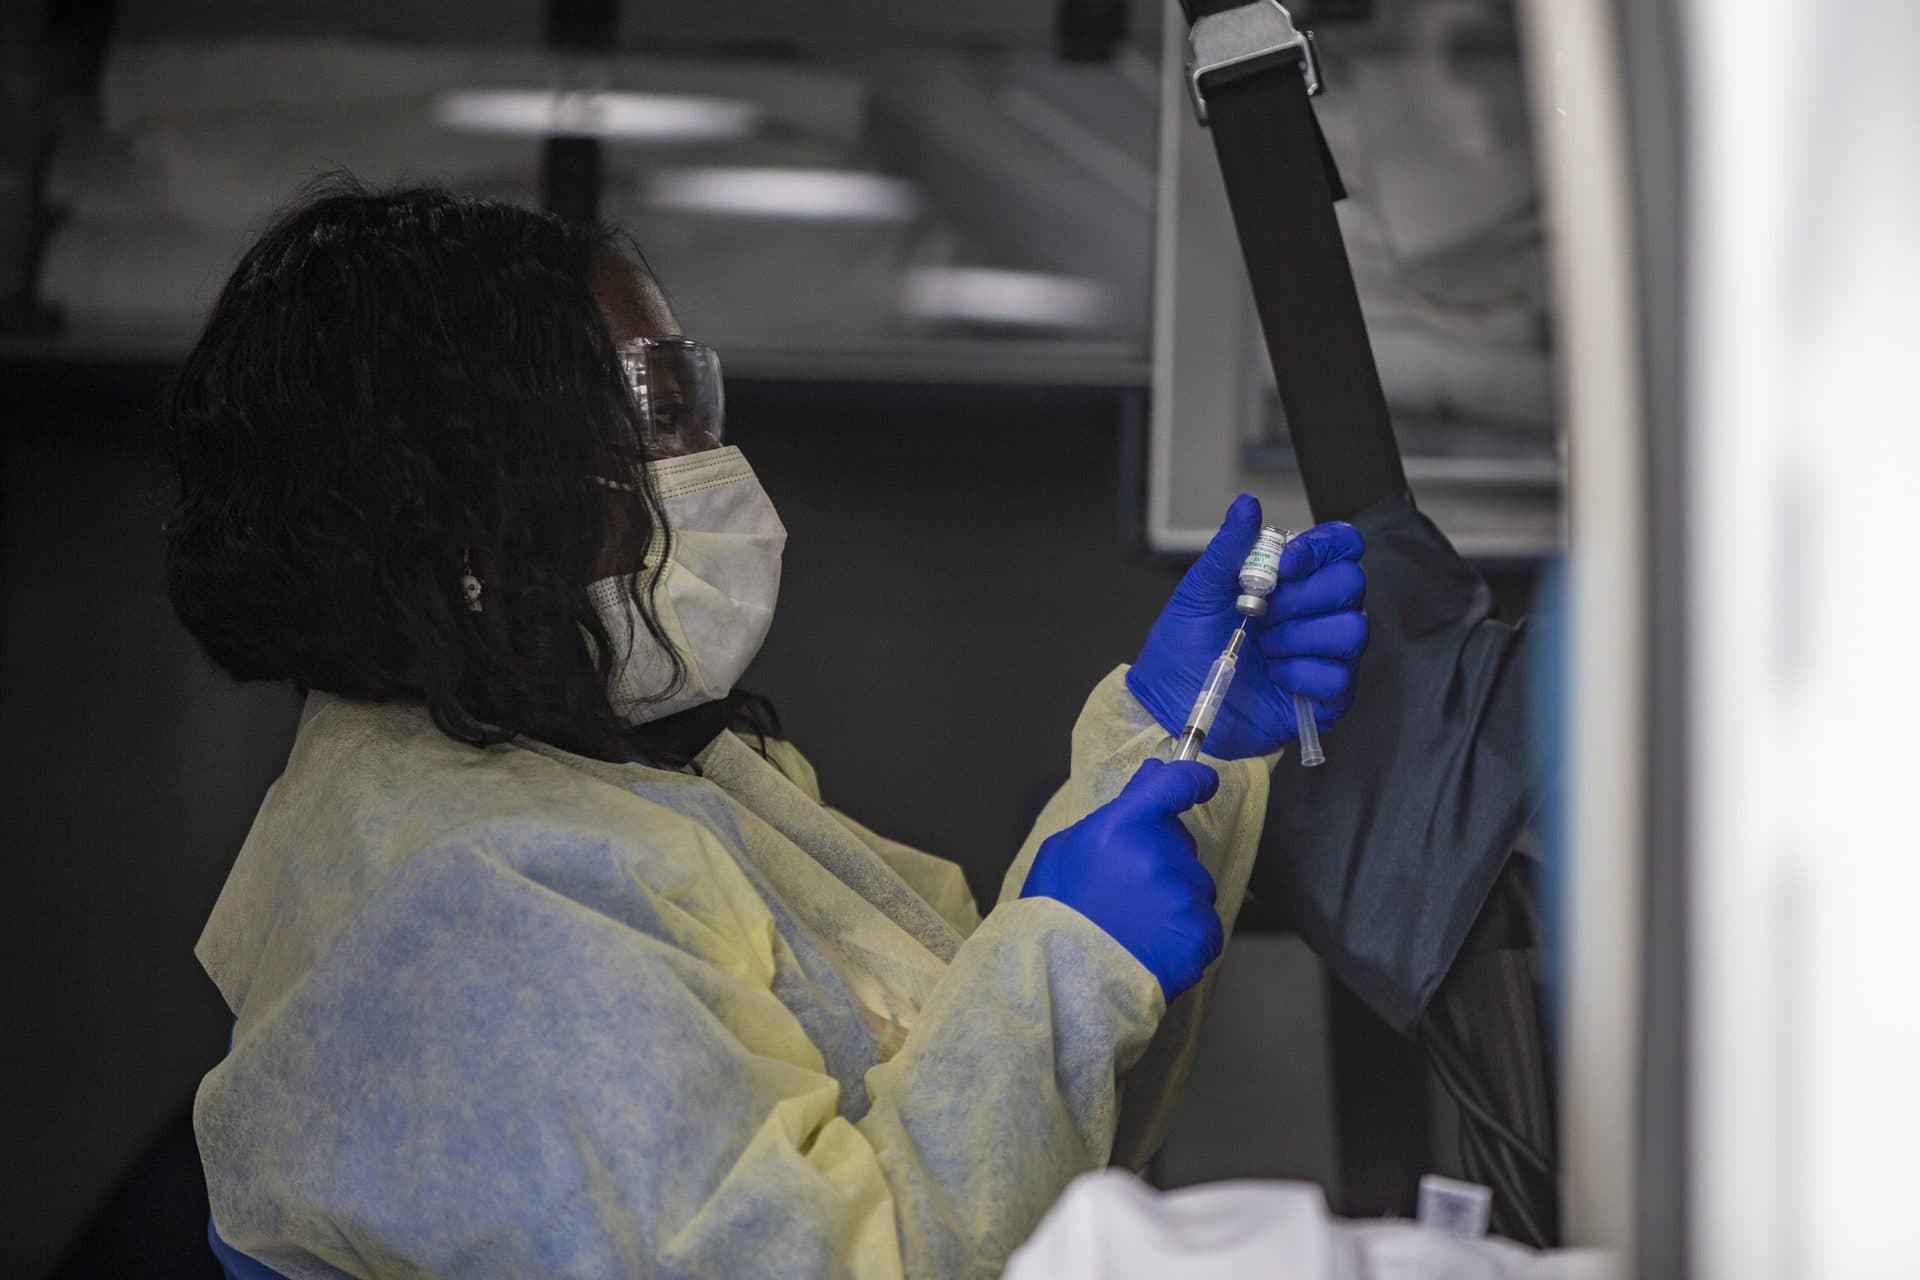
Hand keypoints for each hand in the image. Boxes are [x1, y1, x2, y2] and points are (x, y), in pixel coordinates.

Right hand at [1020, 759, 1223, 999]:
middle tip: (1127, 892)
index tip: (1201, 783)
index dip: (1192, 781)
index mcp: (1123, 827)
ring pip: (1194, 886)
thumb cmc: (1053, 916)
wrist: (1060, 982)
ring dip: (1174, 899)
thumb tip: (1152, 780)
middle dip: (1162, 860)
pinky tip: (1153, 947)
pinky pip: (1204, 924)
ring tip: (1135, 927)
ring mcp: (1184, 896)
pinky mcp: (1201, 934)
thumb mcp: (1065, 850)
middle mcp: (1160, 855)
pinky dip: (1185, 935)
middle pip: (1180, 844)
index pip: (1176, 785)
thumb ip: (1114, 815)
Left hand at [1126, 495, 1367, 758]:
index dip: (1320, 550)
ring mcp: (1326, 653)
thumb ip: (1228, 549)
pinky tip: (1274, 677)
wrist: (1172, 703)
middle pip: (1351, 583)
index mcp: (1293, 579)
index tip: (1283, 568)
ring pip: (1352, 629)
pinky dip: (1300, 675)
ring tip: (1264, 649)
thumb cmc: (1184, 647)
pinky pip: (1339, 676)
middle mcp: (1317, 611)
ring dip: (1298, 638)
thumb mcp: (1198, 592)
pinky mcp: (1328, 695)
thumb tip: (1247, 504)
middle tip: (1261, 616)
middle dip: (1302, 599)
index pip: (1341, 546)